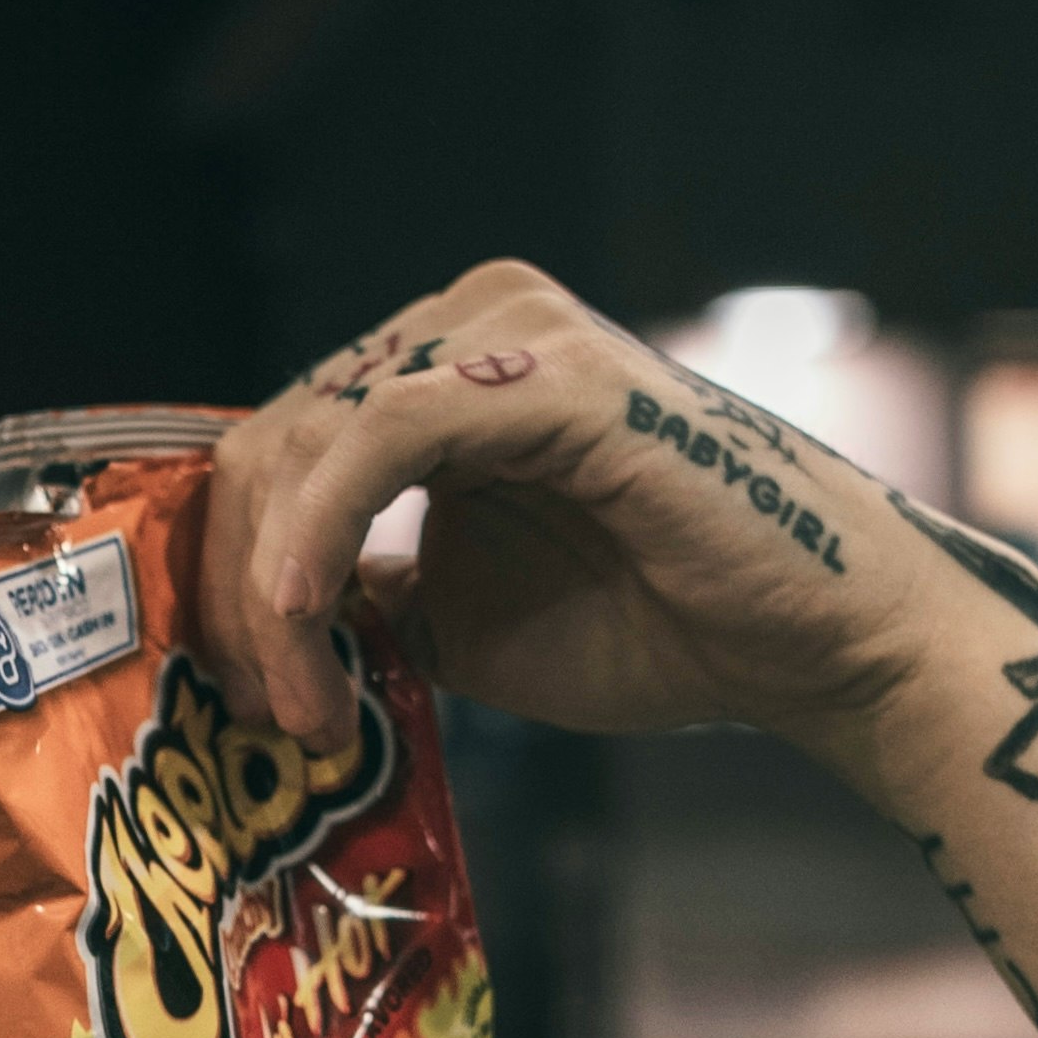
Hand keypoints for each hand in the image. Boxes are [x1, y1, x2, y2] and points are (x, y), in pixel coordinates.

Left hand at [198, 258, 938, 760]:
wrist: (805, 641)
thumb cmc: (658, 626)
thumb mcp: (459, 618)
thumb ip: (360, 597)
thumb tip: (252, 626)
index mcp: (439, 366)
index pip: (277, 447)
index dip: (232, 577)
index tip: (253, 699)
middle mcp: (466, 321)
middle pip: (275, 439)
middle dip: (242, 594)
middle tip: (271, 715)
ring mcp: (508, 331)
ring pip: (313, 439)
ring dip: (278, 591)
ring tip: (312, 705)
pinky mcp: (548, 373)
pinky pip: (383, 436)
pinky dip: (322, 536)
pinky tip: (309, 626)